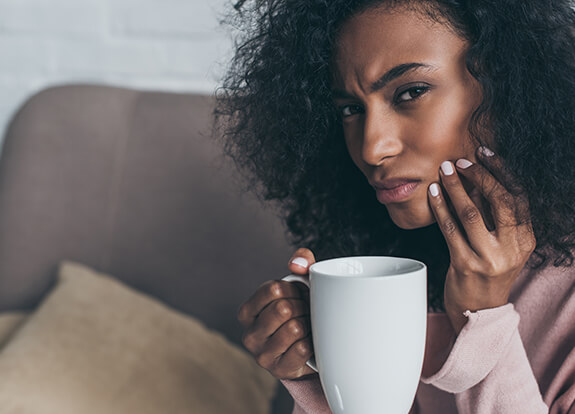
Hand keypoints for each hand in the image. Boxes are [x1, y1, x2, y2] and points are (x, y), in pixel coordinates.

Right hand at [237, 248, 316, 378]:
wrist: (309, 349)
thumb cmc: (301, 311)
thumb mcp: (300, 283)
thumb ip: (301, 262)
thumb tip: (298, 263)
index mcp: (247, 311)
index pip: (273, 289)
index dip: (294, 288)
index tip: (298, 294)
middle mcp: (249, 334)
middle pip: (284, 308)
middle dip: (302, 306)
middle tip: (306, 311)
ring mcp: (262, 355)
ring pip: (294, 328)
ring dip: (309, 324)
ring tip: (308, 325)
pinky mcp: (279, 370)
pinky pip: (303, 348)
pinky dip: (312, 342)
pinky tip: (309, 342)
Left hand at [428, 147, 535, 332]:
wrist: (478, 311)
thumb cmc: (487, 271)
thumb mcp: (501, 245)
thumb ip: (495, 216)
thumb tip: (478, 176)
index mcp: (526, 239)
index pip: (518, 196)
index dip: (502, 170)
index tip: (484, 152)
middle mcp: (512, 248)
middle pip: (499, 201)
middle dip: (478, 175)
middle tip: (459, 161)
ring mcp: (489, 258)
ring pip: (471, 213)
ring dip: (455, 187)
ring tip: (443, 170)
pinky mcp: (466, 265)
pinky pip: (449, 229)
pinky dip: (439, 207)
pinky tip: (433, 193)